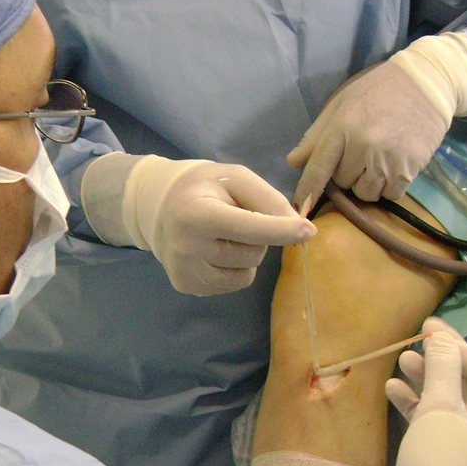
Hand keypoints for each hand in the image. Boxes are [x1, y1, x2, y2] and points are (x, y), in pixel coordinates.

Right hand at [126, 157, 315, 294]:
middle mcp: (188, 248)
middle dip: (258, 237)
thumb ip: (268, 200)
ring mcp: (187, 272)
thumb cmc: (203, 188)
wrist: (157, 207)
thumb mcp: (235, 178)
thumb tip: (300, 231)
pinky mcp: (188, 287)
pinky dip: (234, 268)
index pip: (249, 227)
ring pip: (247, 273)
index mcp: (197, 215)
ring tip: (224, 235)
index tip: (309, 231)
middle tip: (235, 218)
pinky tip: (215, 251)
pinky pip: (234, 284)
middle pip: (254, 252)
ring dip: (247, 254)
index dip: (282, 230)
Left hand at [287, 33, 466, 208]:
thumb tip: (293, 163)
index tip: (299, 208)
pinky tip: (393, 164)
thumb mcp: (342, 103)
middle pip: (343, 183)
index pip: (318, 168)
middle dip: (347, 173)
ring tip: (377, 158)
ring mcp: (388, 160)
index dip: (307, 191)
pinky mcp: (409, 170)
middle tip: (361, 150)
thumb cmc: (379, 90)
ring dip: (367, 182)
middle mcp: (364, 147)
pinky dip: (388, 186)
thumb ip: (317, 135)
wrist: (427, 84)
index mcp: (343, 127)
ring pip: (366, 193)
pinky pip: (389, 195)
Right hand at [379, 317, 466, 465]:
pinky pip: (431, 421)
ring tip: (401, 360)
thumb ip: (441, 368)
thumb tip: (441, 335)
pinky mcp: (440, 457)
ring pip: (445, 400)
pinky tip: (392, 389)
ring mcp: (463, 444)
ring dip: (425, 379)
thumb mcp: (441, 409)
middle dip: (440, 360)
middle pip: (465, 382)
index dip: (458, 346)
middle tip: (414, 339)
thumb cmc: (440, 462)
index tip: (429, 330)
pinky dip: (414, 403)